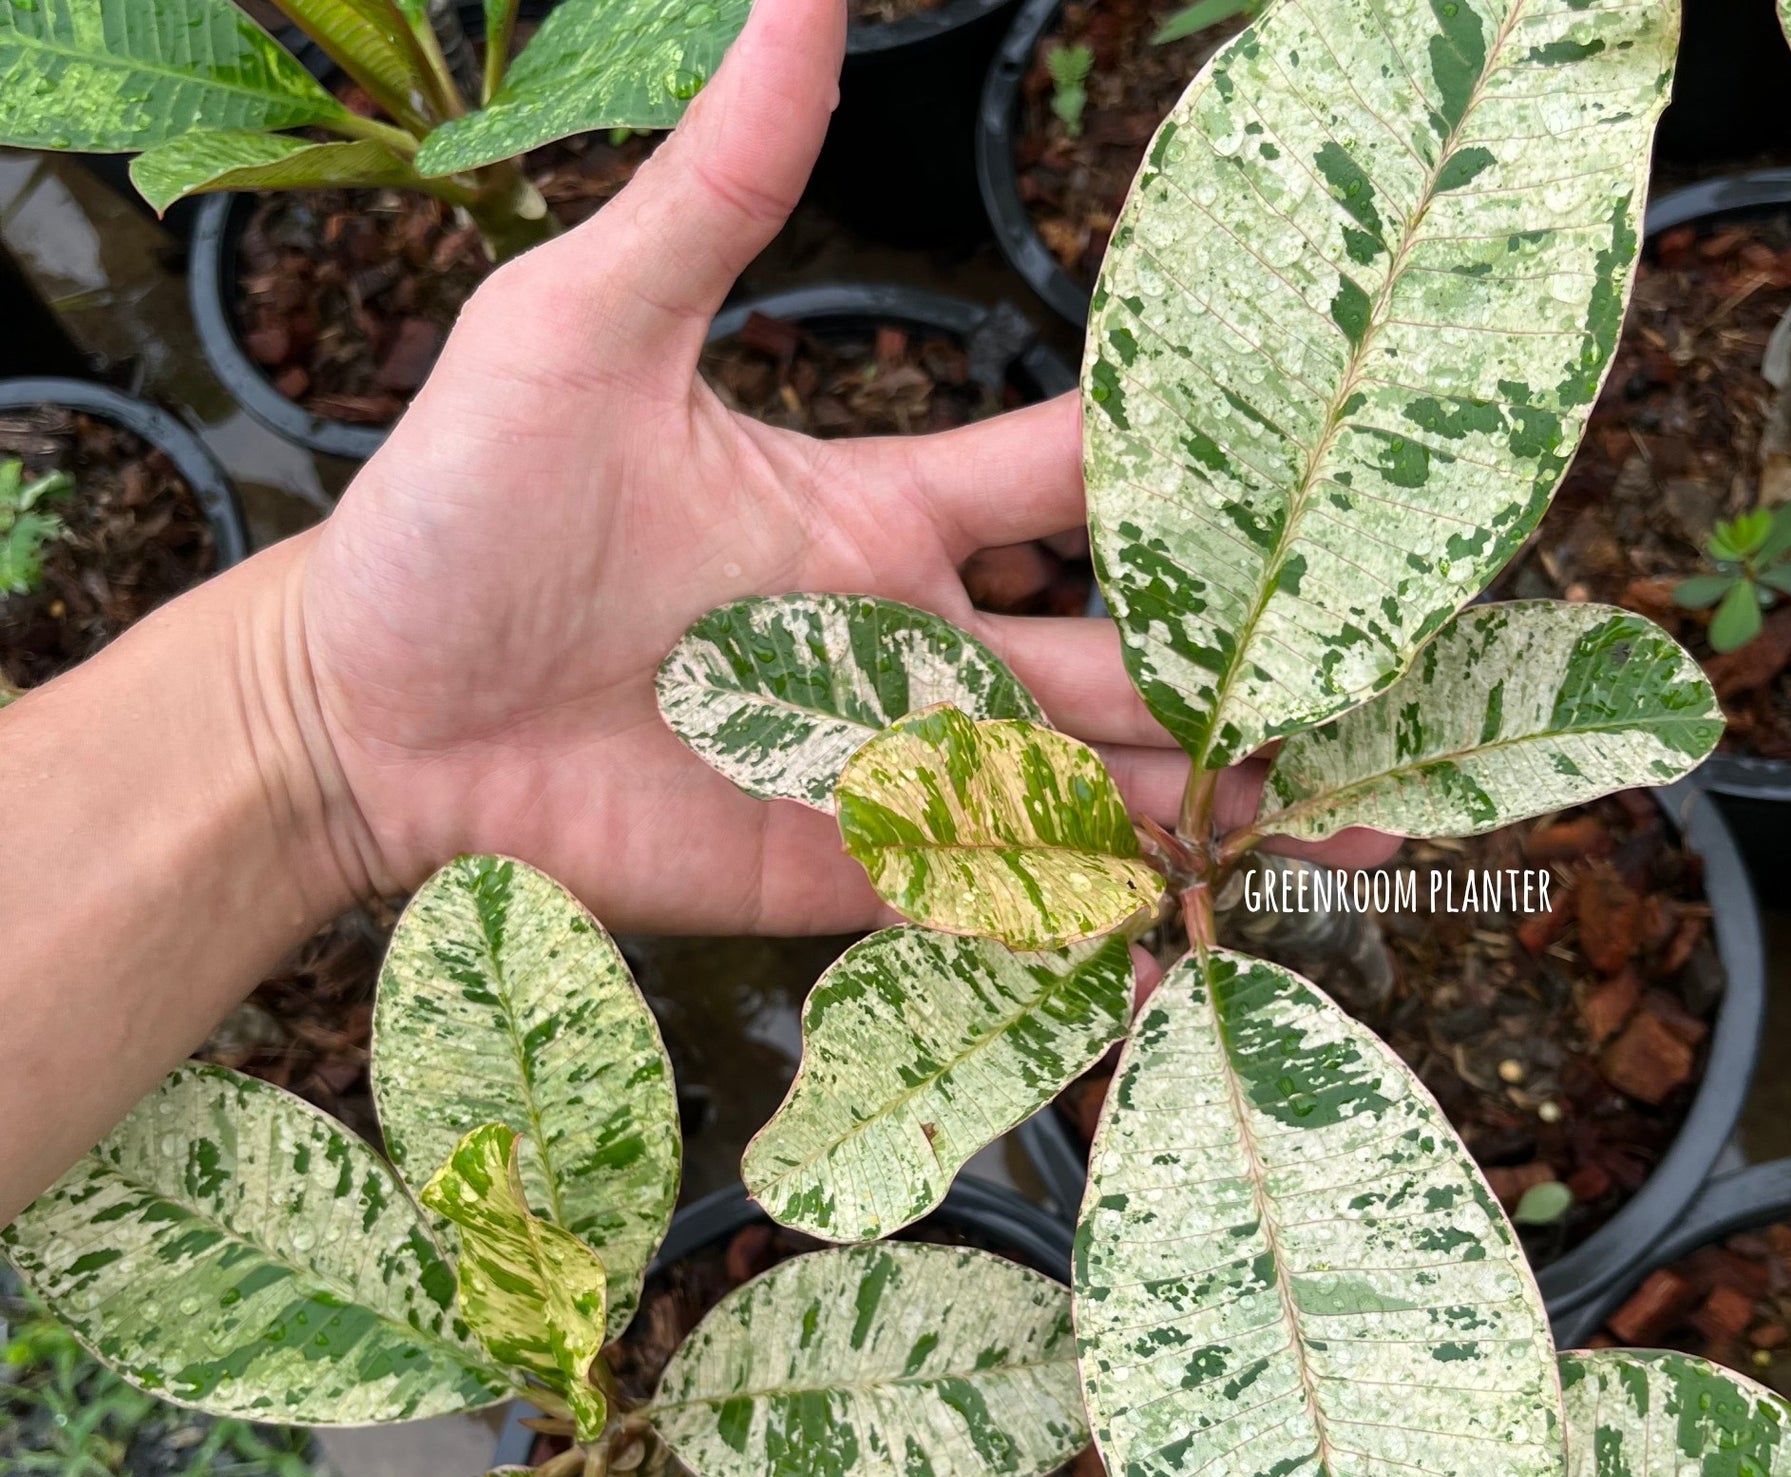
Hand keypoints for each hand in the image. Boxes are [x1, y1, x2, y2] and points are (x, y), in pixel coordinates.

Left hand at [289, 0, 1393, 935]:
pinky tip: (1189, 938)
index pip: (1079, 477)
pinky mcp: (840, 875)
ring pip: (1088, 785)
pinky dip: (1089, 923)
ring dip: (1212, 800)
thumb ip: (719, 192)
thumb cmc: (461, 511)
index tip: (1333, 458)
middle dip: (1251, 669)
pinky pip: (990, 902)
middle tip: (1388, 688)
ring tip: (1361, 816)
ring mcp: (887, 767)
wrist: (371, 712)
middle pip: (1126, 651)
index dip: (1198, 473)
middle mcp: (915, 641)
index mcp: (885, 510)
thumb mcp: (585, 329)